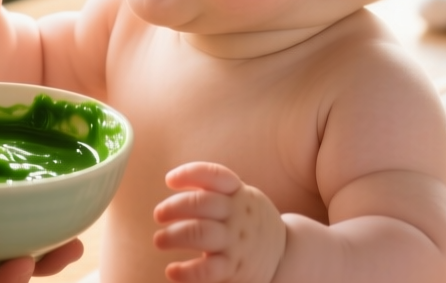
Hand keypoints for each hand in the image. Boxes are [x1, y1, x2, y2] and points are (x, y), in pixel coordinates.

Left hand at [154, 162, 285, 282]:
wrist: (287, 255)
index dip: (190, 173)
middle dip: (173, 207)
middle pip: (201, 203)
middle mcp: (238, 214)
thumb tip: (173, 182)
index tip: (169, 180)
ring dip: (173, 235)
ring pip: (200, 232)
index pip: (215, 176)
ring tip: (159, 240)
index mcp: (239, 194)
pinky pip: (207, 269)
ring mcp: (237, 241)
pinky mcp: (235, 267)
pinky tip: (172, 271)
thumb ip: (215, 191)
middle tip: (159, 215)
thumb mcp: (243, 199)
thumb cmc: (250, 222)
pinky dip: (186, 271)